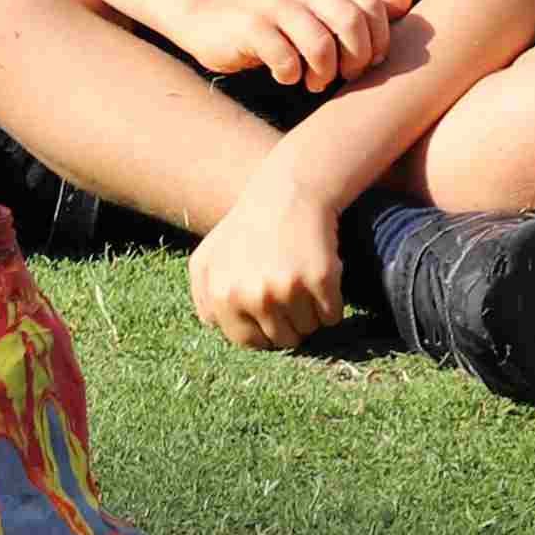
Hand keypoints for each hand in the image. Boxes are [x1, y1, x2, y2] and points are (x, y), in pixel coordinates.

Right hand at [163, 0, 409, 96]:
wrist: (209, 17)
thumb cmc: (274, 20)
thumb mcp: (318, 7)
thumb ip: (360, 4)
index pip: (371, 4)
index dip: (379, 39)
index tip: (369, 62)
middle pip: (351, 22)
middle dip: (356, 59)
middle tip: (346, 77)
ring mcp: (274, 3)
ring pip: (320, 43)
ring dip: (324, 74)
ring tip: (316, 83)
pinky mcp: (250, 26)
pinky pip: (285, 59)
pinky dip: (292, 77)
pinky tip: (288, 77)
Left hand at [188, 170, 353, 350]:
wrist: (288, 193)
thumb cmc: (246, 228)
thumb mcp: (207, 257)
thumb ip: (202, 297)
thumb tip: (214, 327)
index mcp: (222, 294)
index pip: (248, 341)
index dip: (263, 332)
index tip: (271, 318)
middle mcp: (253, 295)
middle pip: (282, 339)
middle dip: (289, 324)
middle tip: (290, 297)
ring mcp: (288, 289)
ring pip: (309, 329)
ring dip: (311, 314)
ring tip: (303, 284)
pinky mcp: (320, 280)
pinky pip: (332, 316)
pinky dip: (332, 305)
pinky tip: (321, 280)